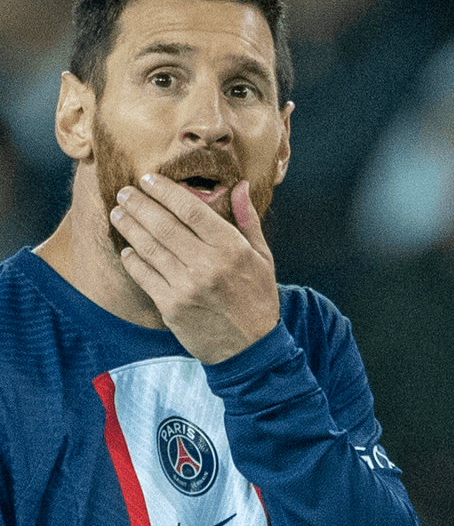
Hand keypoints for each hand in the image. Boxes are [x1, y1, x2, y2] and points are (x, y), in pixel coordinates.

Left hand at [110, 173, 279, 363]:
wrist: (252, 347)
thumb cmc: (257, 297)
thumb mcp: (262, 256)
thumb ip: (247, 220)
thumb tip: (240, 186)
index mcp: (231, 248)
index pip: (191, 210)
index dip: (166, 191)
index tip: (149, 179)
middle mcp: (207, 264)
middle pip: (164, 224)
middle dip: (139, 204)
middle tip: (125, 191)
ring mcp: (187, 286)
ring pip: (149, 247)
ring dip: (129, 227)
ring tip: (118, 213)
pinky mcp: (171, 306)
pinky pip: (144, 275)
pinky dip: (132, 259)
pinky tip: (126, 248)